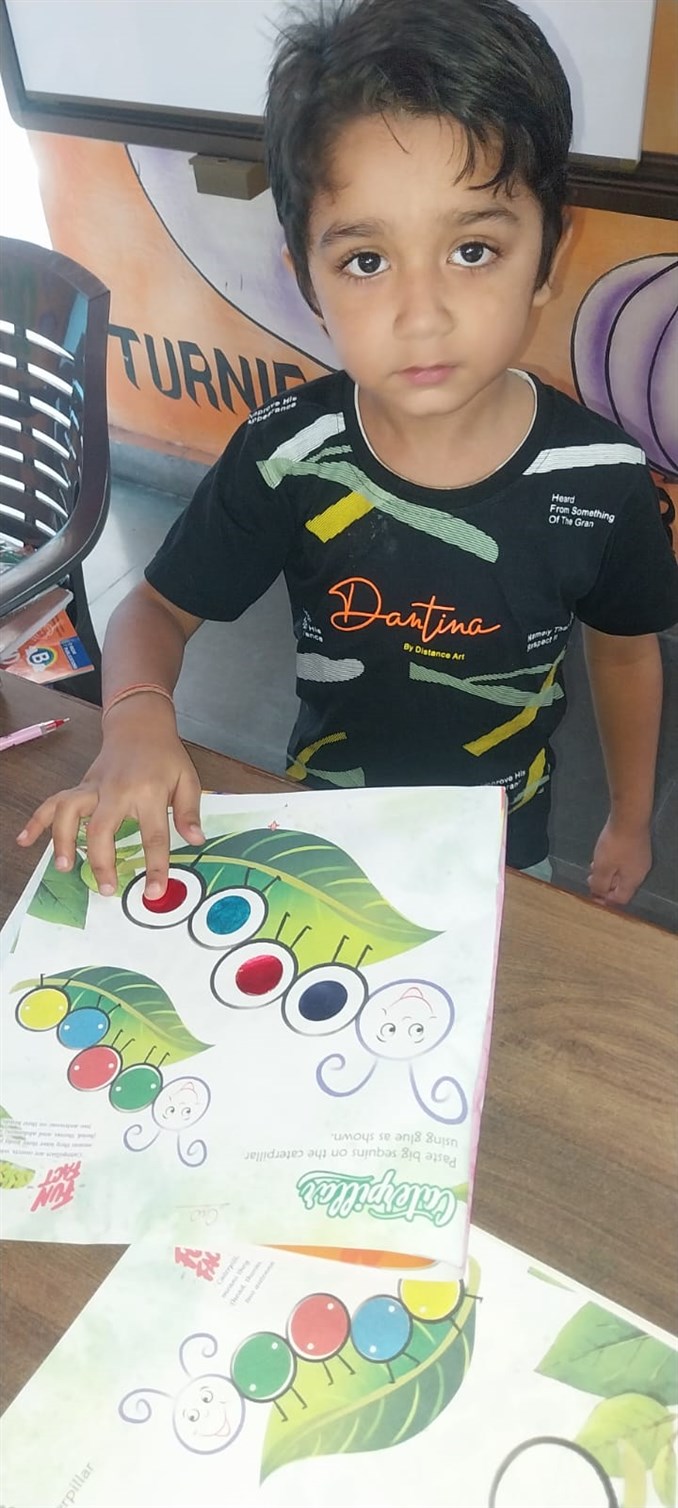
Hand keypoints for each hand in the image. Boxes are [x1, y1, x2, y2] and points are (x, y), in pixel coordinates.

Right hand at [16, 694, 203, 899]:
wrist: (139, 726)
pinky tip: (24, 841)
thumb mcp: (188, 779)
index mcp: (149, 792)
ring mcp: (94, 788)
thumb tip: (196, 841)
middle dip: (102, 861)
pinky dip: (36, 821)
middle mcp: (117, 791)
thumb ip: (189, 812)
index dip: (154, 866)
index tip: (153, 893)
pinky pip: (53, 802)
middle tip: (106, 889)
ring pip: (69, 812)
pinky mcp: (80, 787)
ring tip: (65, 867)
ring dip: (63, 840)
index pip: (153, 835)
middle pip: (103, 828)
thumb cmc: (166, 757)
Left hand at [587, 816, 651, 906]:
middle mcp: (640, 872)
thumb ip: (600, 884)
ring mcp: (641, 859)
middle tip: (591, 878)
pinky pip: (624, 862)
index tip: (591, 894)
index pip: (620, 898)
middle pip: (622, 886)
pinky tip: (603, 854)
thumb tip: (598, 893)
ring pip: (622, 873)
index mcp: (633, 880)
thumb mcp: (603, 867)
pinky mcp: (638, 847)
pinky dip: (613, 863)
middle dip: (605, 885)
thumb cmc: (615, 845)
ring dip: (608, 873)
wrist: (629, 818)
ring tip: (594, 866)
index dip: (605, 900)